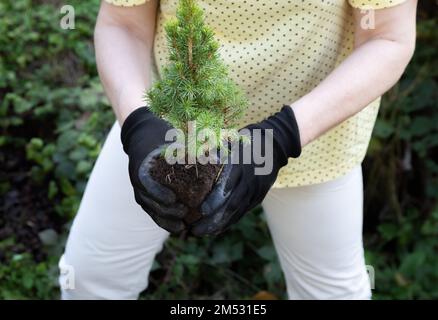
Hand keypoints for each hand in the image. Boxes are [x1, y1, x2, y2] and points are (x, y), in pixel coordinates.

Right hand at [121, 107, 186, 232]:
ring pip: (151, 210)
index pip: (147, 185)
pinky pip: (152, 211)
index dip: (160, 195)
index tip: (174, 200)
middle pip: (149, 203)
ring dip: (166, 221)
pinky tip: (179, 226)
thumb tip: (215, 156)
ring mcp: (140, 190)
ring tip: (183, 227)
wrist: (141, 135)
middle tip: (184, 216)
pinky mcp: (144, 196)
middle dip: (166, 212)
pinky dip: (164, 220)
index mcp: (143, 167)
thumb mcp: (172, 139)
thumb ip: (189, 149)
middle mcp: (138, 181)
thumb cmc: (160, 135)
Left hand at [191, 105, 300, 235]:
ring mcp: (255, 191)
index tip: (201, 210)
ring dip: (219, 225)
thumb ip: (215, 149)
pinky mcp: (258, 197)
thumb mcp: (232, 140)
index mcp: (241, 165)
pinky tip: (216, 230)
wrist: (275, 145)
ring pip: (237, 212)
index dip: (215, 200)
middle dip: (213, 219)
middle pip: (231, 205)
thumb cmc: (248, 140)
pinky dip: (229, 222)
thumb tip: (194, 155)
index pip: (227, 186)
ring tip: (201, 233)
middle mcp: (249, 181)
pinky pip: (242, 212)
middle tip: (195, 229)